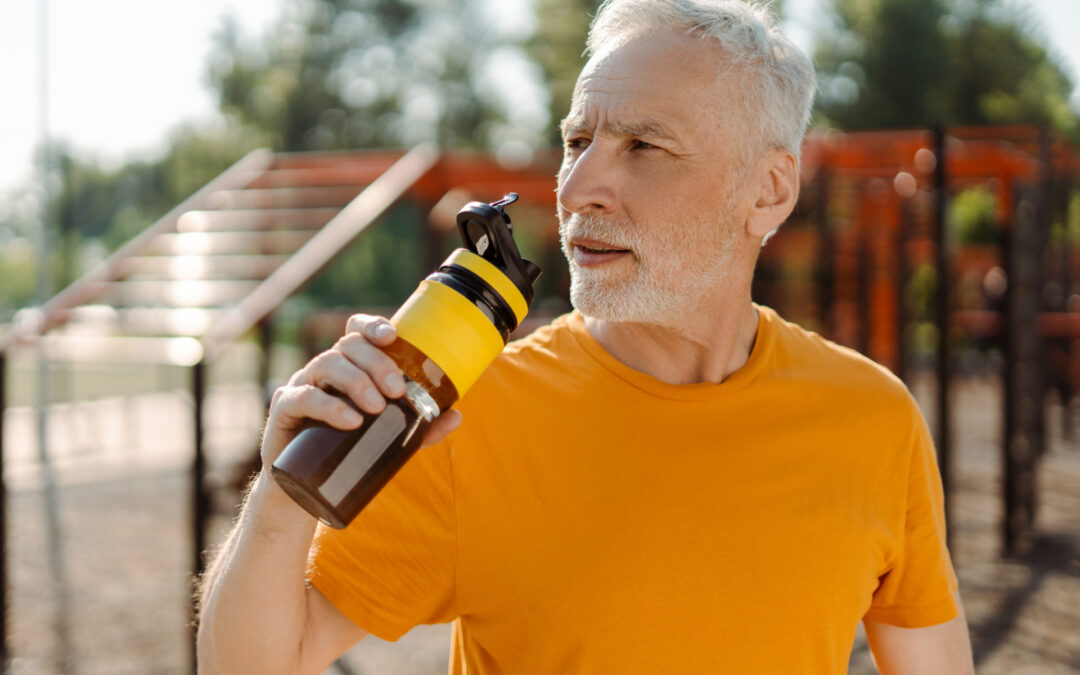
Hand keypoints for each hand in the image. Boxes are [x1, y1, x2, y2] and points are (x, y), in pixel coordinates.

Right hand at [260, 313, 462, 468]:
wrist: (303, 488)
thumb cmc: (349, 449)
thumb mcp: (389, 438)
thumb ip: (421, 428)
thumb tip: (456, 416)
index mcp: (350, 366)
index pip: (357, 332)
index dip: (372, 326)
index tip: (392, 336)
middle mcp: (325, 369)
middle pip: (348, 346)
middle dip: (376, 363)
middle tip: (397, 390)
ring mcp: (303, 385)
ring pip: (326, 364)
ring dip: (356, 381)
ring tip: (376, 407)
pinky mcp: (284, 409)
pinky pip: (303, 397)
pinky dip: (328, 406)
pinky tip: (349, 420)